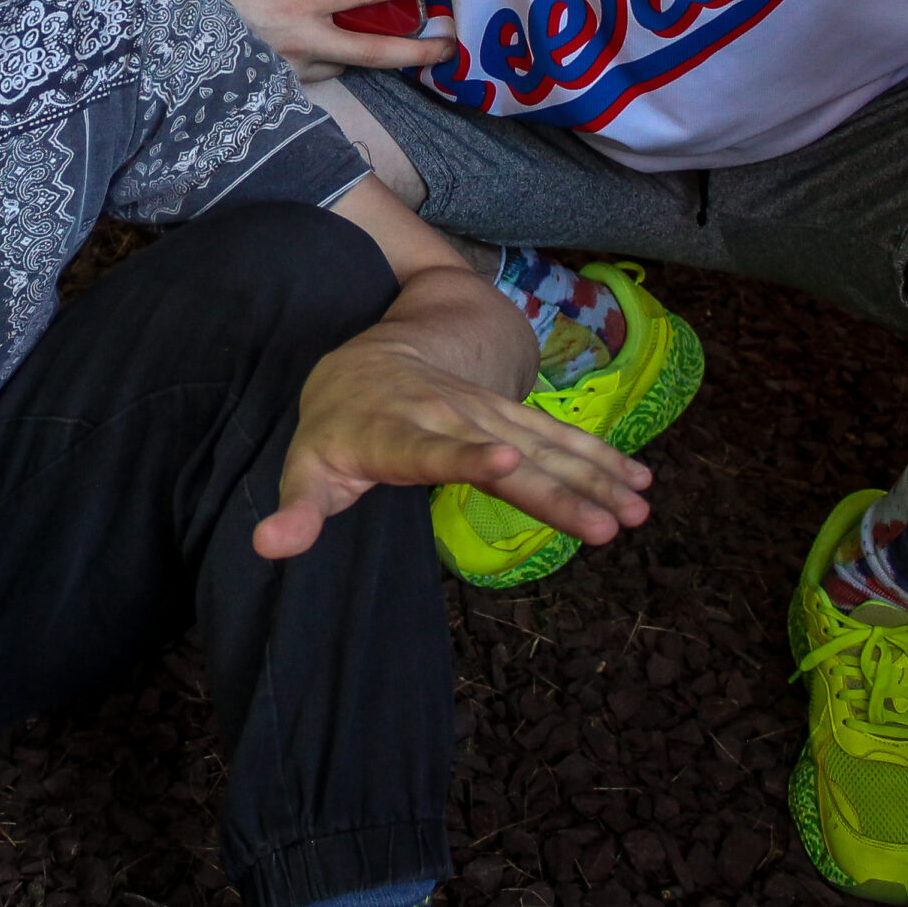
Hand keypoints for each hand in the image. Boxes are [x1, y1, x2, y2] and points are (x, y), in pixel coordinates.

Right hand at [186, 0, 457, 80]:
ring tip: (399, 49)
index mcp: (295, 3)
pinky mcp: (274, 87)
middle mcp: (300, 43)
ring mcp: (288, 71)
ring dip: (373, 59)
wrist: (155, 43)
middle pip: (372, 54)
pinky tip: (334, 52)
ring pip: (344, 66)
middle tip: (449, 49)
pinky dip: (332, 63)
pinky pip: (315, 75)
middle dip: (416, 52)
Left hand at [254, 340, 652, 559]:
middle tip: (608, 529)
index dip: (466, 456)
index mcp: (394, 434)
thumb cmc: (333, 428)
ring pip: (545, 444)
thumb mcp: (305, 469)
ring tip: (639, 511)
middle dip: (558, 490)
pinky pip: (558, 435)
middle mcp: (447, 417)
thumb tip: (267, 547)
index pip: (431, 449)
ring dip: (594, 476)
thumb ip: (295, 512)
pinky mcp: (507, 413)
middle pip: (507, 455)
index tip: (505, 461)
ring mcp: (483, 411)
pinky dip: (600, 458)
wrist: (364, 359)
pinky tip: (640, 483)